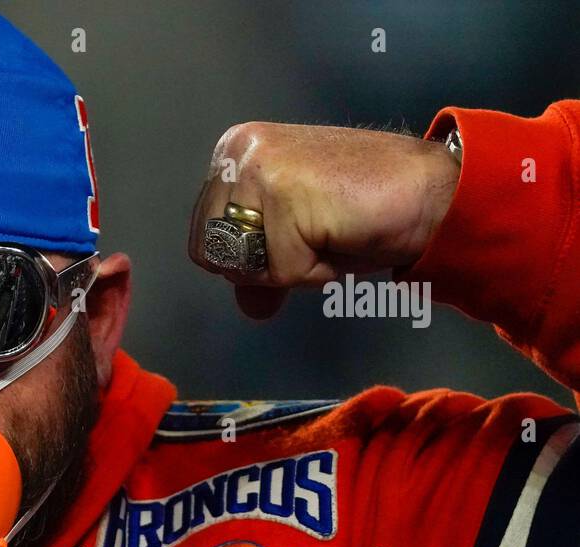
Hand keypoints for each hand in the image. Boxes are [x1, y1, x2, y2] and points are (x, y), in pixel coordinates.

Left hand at [188, 122, 459, 318]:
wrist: (431, 191)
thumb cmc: (365, 212)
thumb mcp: (296, 241)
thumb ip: (260, 266)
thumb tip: (248, 306)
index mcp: (232, 153)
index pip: (205, 242)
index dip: (252, 259)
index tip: (300, 231)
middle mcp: (236, 151)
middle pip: (214, 256)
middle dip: (267, 264)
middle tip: (317, 233)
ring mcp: (257, 168)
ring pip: (243, 265)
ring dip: (291, 268)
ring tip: (328, 231)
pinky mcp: (282, 191)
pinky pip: (279, 270)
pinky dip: (313, 270)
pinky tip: (340, 232)